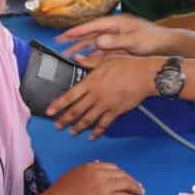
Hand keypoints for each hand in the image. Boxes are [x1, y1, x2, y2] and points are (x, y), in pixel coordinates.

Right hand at [39, 161, 144, 194]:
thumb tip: (98, 163)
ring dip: (135, 188)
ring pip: (126, 184)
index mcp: (91, 166)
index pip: (112, 167)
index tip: (125, 177)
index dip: (121, 173)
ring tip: (141, 193)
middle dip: (131, 180)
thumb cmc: (59, 191)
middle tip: (137, 186)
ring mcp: (104, 186)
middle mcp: (100, 174)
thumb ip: (87, 169)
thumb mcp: (73, 173)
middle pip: (121, 174)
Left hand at [46, 55, 163, 137]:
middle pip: (76, 111)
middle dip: (64, 120)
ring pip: (88, 120)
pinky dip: (97, 131)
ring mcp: (105, 105)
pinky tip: (92, 136)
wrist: (144, 75)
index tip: (49, 112)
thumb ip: (89, 62)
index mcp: (91, 82)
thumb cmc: (127, 65)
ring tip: (71, 133)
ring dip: (78, 128)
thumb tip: (77, 58)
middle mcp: (96, 95)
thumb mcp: (106, 59)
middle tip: (57, 126)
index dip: (58, 105)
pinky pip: (104, 124)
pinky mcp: (116, 111)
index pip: (70, 96)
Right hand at [57, 14, 169, 58]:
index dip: (77, 31)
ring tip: (68, 55)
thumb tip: (97, 42)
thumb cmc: (153, 40)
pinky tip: (84, 62)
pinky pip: (103, 52)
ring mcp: (117, 39)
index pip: (92, 26)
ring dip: (82, 49)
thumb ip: (115, 42)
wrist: (168, 46)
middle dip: (75, 40)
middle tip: (59, 44)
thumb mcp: (134, 41)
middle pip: (90, 34)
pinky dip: (93, 56)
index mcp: (116, 23)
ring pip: (95, 44)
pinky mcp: (120, 48)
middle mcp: (114, 30)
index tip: (63, 36)